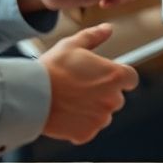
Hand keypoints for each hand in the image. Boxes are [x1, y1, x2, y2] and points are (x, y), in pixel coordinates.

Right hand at [38, 24, 139, 143]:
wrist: (32, 96)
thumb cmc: (52, 68)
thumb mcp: (73, 44)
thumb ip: (94, 36)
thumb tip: (107, 29)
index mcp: (114, 76)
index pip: (130, 78)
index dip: (119, 76)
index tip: (106, 76)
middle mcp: (112, 99)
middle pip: (116, 97)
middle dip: (103, 93)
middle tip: (82, 86)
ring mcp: (100, 119)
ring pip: (102, 114)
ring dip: (93, 109)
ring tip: (72, 100)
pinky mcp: (86, 134)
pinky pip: (88, 129)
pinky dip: (80, 124)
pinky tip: (66, 113)